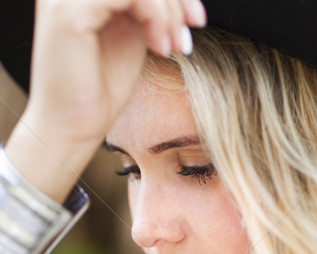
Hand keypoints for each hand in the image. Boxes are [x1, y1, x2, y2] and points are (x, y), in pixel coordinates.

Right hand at [25, 0, 205, 145]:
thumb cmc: (100, 88)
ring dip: (168, 11)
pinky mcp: (69, 14)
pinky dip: (155, 15)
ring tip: (172, 45)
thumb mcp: (131, 33)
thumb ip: (144, 6)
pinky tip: (158, 46)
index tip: (195, 19)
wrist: (74, 126)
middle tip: (187, 35)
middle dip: (175, 0)